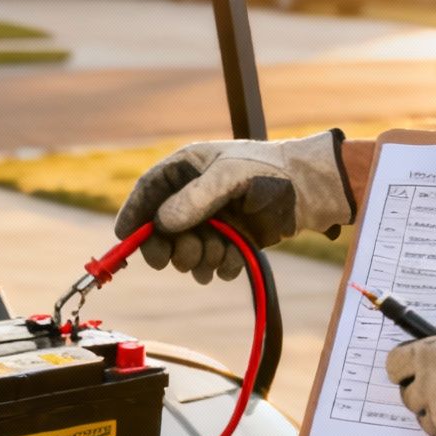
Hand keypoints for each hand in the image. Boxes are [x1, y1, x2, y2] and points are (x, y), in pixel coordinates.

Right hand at [114, 130, 352, 283]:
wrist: (310, 192)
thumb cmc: (270, 171)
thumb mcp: (230, 176)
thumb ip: (195, 198)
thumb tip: (162, 222)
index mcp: (187, 169)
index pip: (148, 191)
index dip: (134, 214)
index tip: (125, 238)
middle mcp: (193, 197)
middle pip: (161, 230)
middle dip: (171, 247)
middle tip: (184, 257)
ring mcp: (210, 221)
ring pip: (186, 253)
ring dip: (200, 259)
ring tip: (221, 250)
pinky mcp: (228, 242)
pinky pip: (211, 265)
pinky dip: (222, 265)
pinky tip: (237, 255)